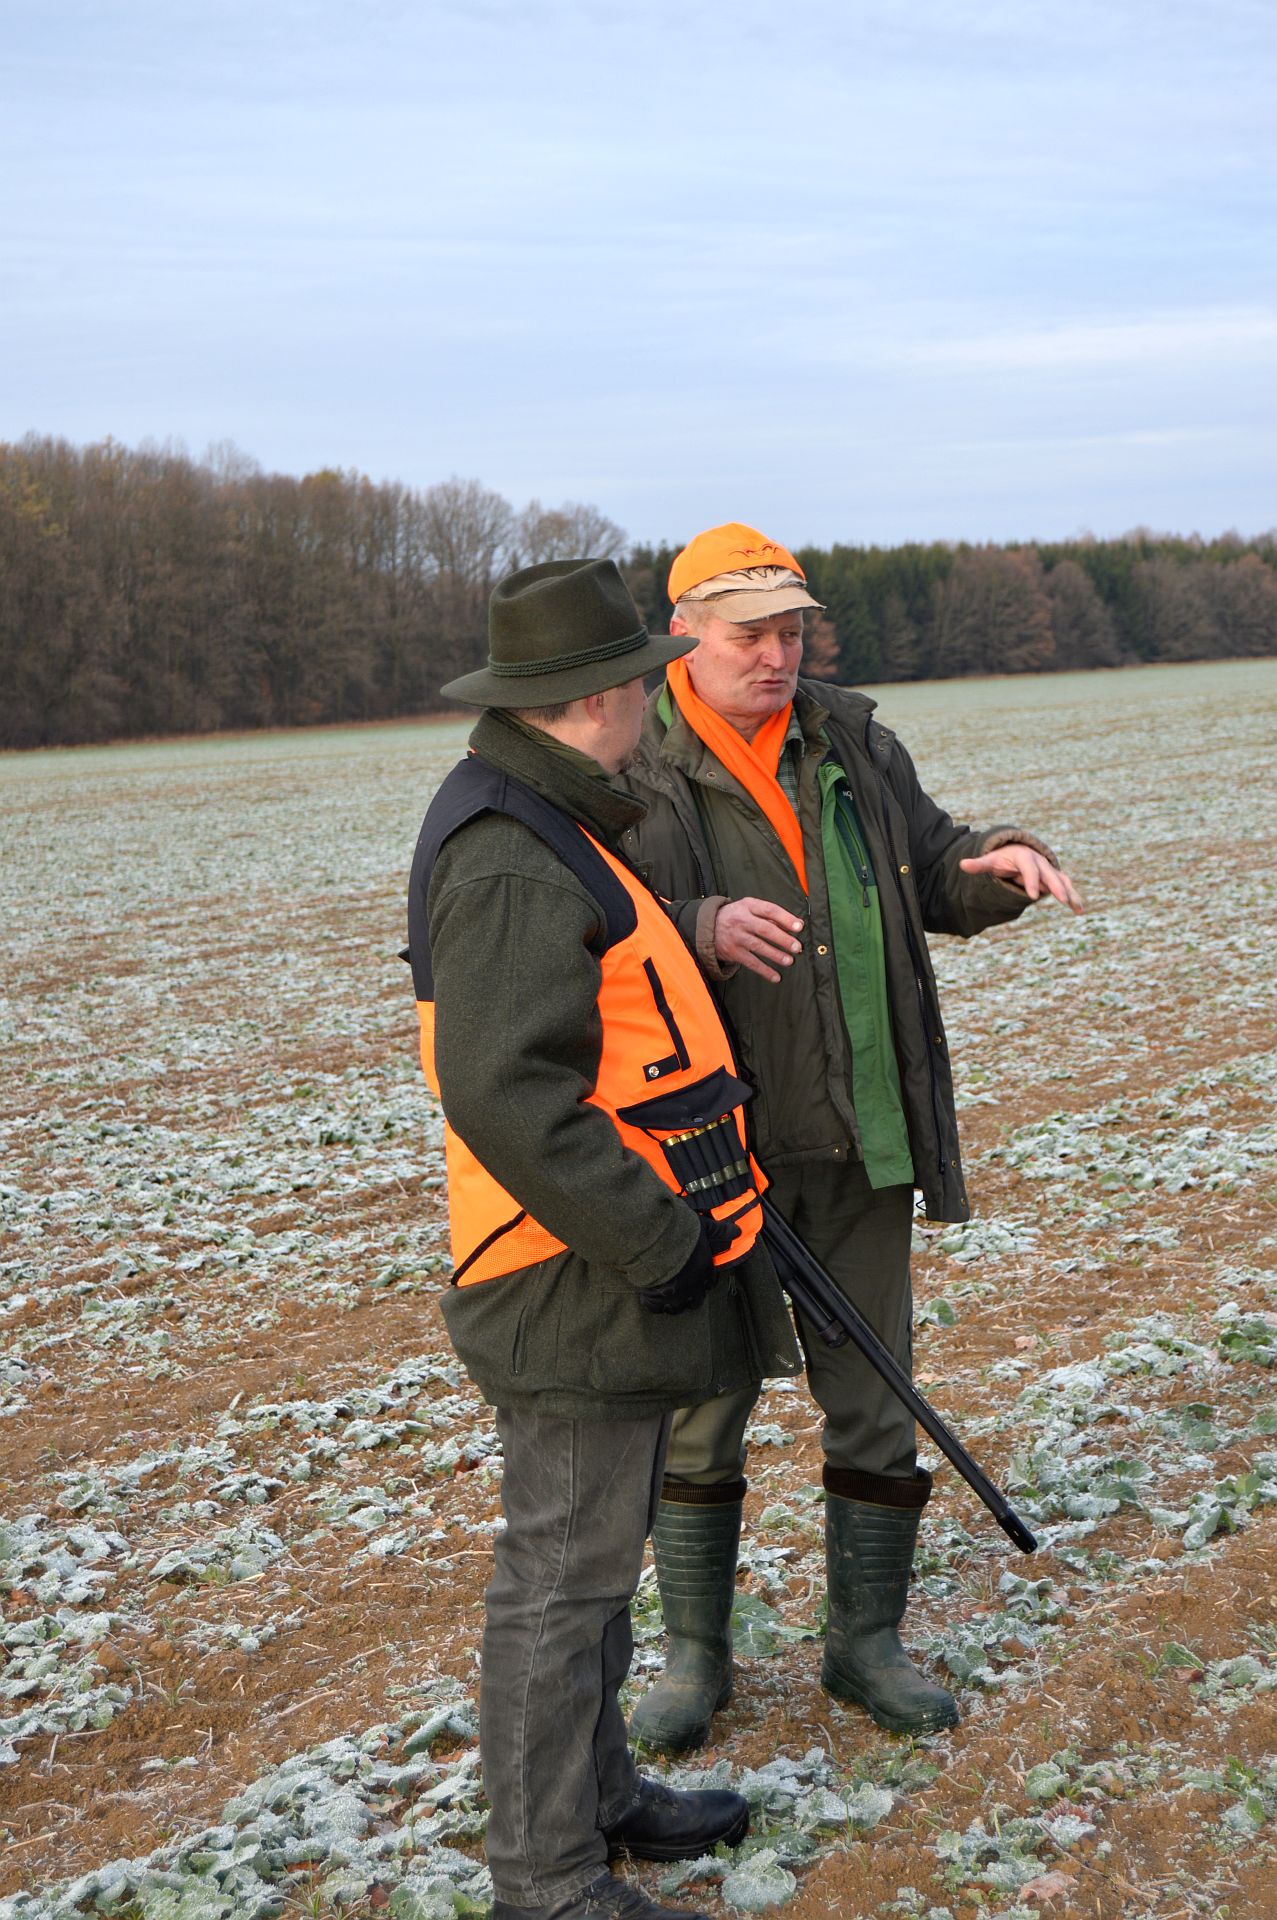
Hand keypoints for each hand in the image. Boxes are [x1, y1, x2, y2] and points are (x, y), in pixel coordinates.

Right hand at [640, 1217, 723, 1314]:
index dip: (706, 1283)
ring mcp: (675, 1294)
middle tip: (685, 1295)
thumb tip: (739, 1231)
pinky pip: (657, 1308)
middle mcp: (693, 1285)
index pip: (710, 1282)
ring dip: (674, 1304)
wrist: (657, 1241)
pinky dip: (654, 1305)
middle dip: (692, 1299)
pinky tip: (651, 1300)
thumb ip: (721, 1230)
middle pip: (696, 1300)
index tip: (702, 1284)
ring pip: (677, 1307)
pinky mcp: (657, 1298)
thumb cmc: (681, 1232)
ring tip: (668, 1300)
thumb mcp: (704, 1227)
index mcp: (704, 1269)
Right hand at [713, 897, 804, 981]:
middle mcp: (742, 920)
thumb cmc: (736, 916)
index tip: (799, 927)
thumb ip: (771, 915)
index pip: (770, 910)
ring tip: (789, 961)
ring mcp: (736, 937)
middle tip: (797, 947)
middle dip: (783, 939)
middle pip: (765, 929)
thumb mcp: (749, 908)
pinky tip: (775, 976)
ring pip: (758, 946)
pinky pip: (750, 962)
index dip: (785, 918)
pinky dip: (764, 970)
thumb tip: (796, 925)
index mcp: (748, 906)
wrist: (707, 927)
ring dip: (775, 955)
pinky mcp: (733, 952)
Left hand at [959, 846, 1082, 913]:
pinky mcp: (1054, 877)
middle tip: (1061, 899)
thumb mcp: (990, 860)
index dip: (1032, 881)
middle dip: (1056, 886)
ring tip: (1076, 907)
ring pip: (1061, 880)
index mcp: (1024, 856)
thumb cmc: (1002, 858)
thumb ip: (979, 864)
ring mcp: (1049, 869)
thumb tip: (962, 864)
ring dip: (1069, 892)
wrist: (1017, 850)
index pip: (1029, 868)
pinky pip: (1065, 886)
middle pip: (1049, 873)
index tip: (1033, 896)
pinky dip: (1073, 896)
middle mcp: (1040, 862)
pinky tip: (1079, 910)